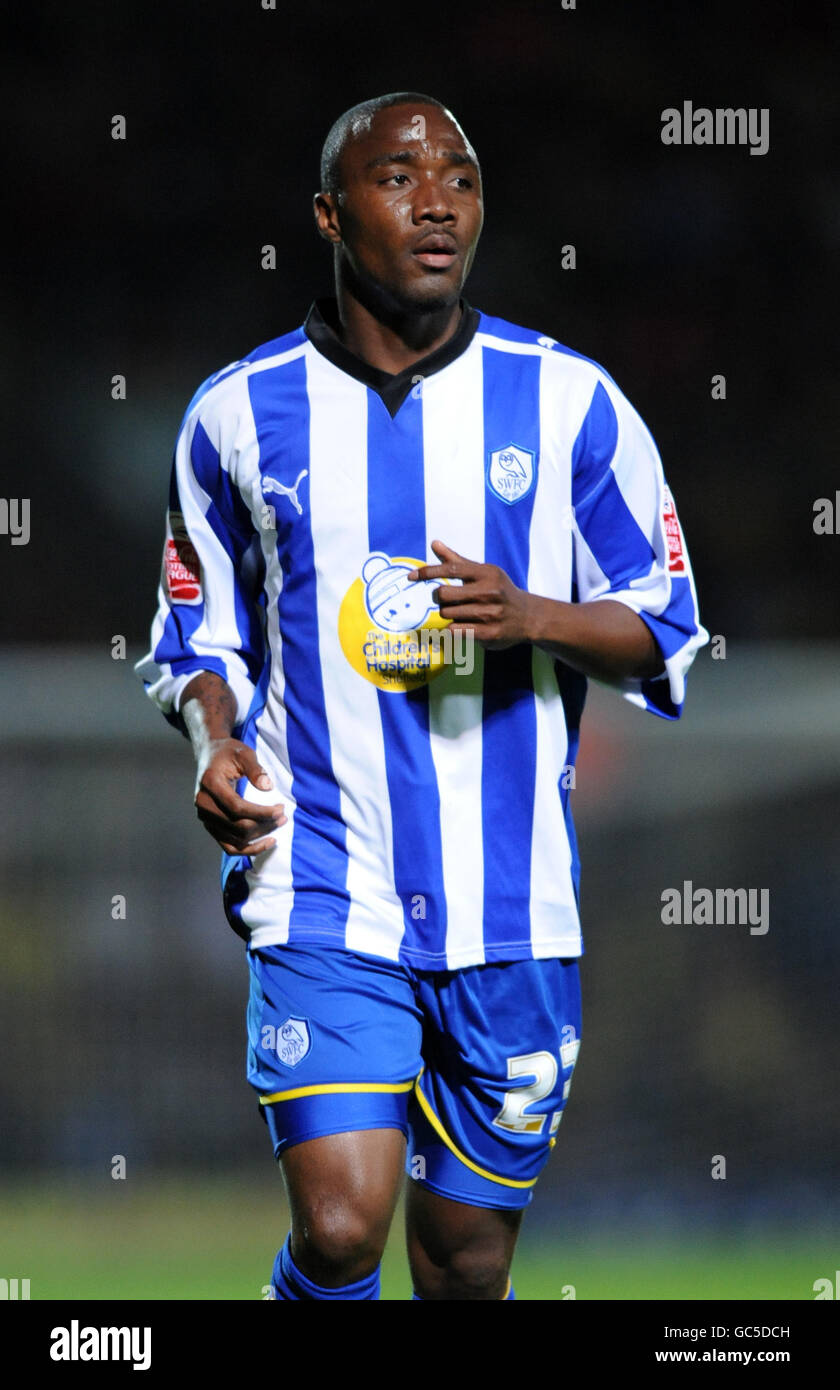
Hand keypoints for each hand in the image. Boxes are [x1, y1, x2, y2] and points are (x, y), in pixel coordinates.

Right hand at [194, 739, 285, 854]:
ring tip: (279, 824)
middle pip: (237, 826)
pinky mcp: (211, 826)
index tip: (280, 809)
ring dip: (260, 836)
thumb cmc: (229, 753)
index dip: (261, 813)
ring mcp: (205, 818)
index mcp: (210, 784)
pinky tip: (268, 841)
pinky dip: (249, 849)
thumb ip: (256, 769)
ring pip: (236, 839)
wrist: (210, 755)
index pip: (237, 808)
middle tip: (283, 815)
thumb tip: (268, 787)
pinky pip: (229, 846)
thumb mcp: (244, 753)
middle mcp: (203, 804)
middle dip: (264, 824)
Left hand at [409, 539, 533, 649]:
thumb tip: (434, 544)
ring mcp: (490, 614)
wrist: (528, 616)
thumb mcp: (482, 572)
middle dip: (438, 598)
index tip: (411, 577)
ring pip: (447, 614)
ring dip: (448, 614)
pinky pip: (456, 630)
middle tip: (444, 600)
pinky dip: (454, 628)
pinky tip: (464, 625)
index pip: (450, 569)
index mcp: (486, 573)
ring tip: (460, 612)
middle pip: (443, 595)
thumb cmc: (499, 591)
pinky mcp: (489, 633)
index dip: (427, 572)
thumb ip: (456, 560)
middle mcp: (489, 592)